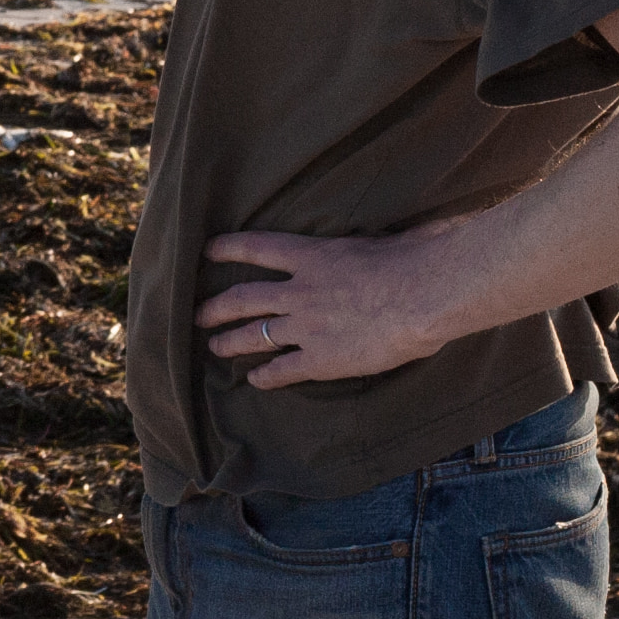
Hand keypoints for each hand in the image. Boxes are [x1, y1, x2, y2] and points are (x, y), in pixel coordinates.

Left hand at [195, 227, 464, 387]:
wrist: (421, 296)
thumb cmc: (409, 259)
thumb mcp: (372, 240)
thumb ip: (357, 246)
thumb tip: (374, 237)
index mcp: (310, 255)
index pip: (255, 248)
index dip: (227, 249)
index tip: (206, 251)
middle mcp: (298, 291)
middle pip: (243, 298)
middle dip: (216, 307)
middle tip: (197, 314)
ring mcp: (306, 326)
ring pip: (255, 336)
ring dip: (231, 342)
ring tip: (215, 348)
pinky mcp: (322, 360)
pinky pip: (284, 370)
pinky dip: (266, 376)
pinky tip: (255, 381)